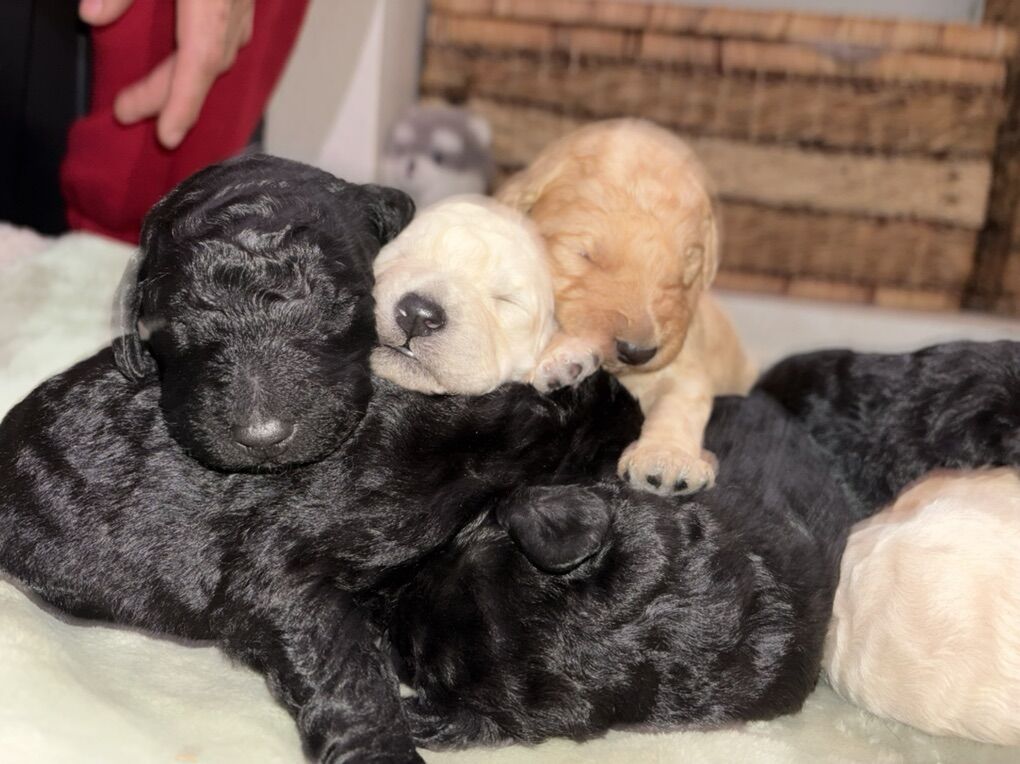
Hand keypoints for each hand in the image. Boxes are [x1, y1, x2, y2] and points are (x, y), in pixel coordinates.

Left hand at [79, 0, 254, 148]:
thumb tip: (91, 17)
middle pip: (208, 64)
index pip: (200, 63)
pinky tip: (194, 53)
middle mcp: (235, 7)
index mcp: (210, 3)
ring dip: (195, 77)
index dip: (184, 105)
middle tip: (127, 111)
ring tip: (161, 91)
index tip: (166, 138)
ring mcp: (246, 1)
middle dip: (171, 95)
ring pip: (226, 51)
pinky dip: (213, 52)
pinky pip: (233, 33)